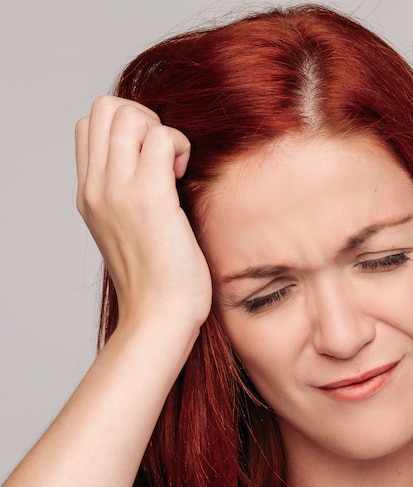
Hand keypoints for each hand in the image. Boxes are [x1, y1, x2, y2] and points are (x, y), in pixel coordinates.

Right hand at [75, 96, 211, 331]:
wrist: (158, 315)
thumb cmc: (156, 280)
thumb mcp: (128, 232)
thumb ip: (129, 196)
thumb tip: (157, 167)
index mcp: (89, 194)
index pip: (90, 126)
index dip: (126, 129)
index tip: (151, 161)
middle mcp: (95, 187)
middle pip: (105, 107)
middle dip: (142, 117)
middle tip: (165, 156)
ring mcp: (118, 190)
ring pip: (128, 113)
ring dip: (161, 129)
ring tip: (174, 168)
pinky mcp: (149, 197)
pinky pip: (161, 137)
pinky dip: (179, 146)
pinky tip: (184, 178)